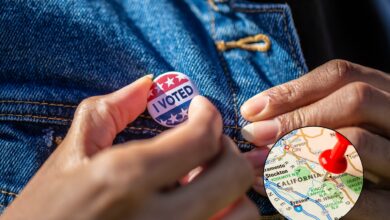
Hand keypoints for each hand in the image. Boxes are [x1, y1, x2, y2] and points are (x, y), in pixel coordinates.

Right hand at [1, 76, 258, 219]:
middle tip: (206, 144)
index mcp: (126, 177)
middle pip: (234, 175)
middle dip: (227, 150)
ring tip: (202, 183)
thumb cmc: (47, 209)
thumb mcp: (72, 154)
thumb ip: (110, 110)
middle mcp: (158, 219)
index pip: (202, 137)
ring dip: (231, 191)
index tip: (200, 110)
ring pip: (243, 215)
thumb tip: (146, 86)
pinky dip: (223, 214)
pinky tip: (198, 207)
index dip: (209, 115)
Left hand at [240, 60, 389, 218]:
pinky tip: (276, 191)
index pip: (342, 75)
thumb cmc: (355, 155)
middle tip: (254, 135)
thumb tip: (257, 116)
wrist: (383, 196)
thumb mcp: (341, 124)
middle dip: (295, 117)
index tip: (251, 110)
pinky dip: (314, 192)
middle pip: (354, 99)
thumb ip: (310, 113)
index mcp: (385, 93)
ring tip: (260, 162)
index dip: (292, 90)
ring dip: (298, 152)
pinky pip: (361, 198)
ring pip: (358, 143)